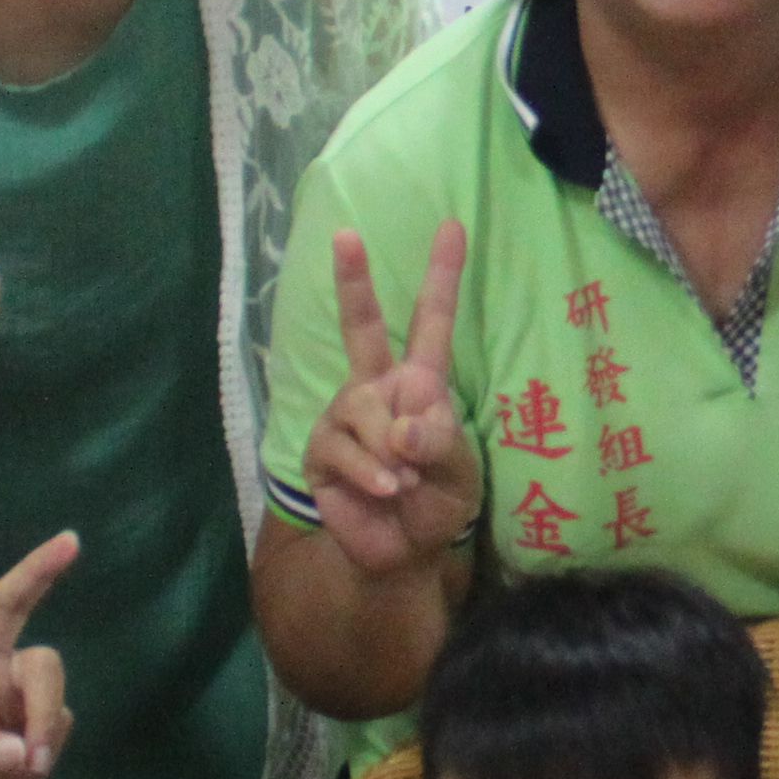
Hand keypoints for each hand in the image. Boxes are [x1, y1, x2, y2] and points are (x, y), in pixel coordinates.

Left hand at [0, 512, 76, 778]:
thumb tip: (21, 749)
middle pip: (11, 605)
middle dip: (40, 571)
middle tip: (71, 541)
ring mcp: (9, 689)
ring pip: (47, 674)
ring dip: (43, 719)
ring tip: (27, 768)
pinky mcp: (35, 721)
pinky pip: (58, 723)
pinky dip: (46, 754)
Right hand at [308, 222, 482, 580]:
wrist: (404, 551)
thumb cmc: (438, 502)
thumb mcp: (459, 473)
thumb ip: (439, 442)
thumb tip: (401, 425)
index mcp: (420, 382)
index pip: (431, 323)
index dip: (442, 276)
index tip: (453, 227)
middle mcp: (376, 388)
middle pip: (362, 327)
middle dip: (354, 281)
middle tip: (346, 235)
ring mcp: (343, 416)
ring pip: (363, 410)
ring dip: (391, 451)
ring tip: (404, 481)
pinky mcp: (319, 450)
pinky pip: (344, 448)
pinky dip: (372, 472)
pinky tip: (386, 490)